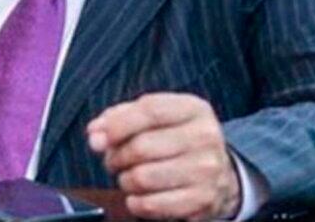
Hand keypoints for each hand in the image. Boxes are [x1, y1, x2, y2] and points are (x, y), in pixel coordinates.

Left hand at [86, 93, 240, 220]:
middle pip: (142, 146)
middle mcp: (205, 137)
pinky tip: (138, 195)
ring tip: (128, 177)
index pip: (150, 110)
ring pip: (143, 177)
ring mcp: (207, 170)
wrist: (219, 174)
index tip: (98, 137)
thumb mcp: (155, 118)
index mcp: (194, 109)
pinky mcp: (203, 200)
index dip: (117, 124)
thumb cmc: (176, 140)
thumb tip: (95, 133)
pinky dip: (136, 202)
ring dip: (125, 180)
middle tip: (113, 161)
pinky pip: (152, 204)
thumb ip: (121, 118)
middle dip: (116, 156)